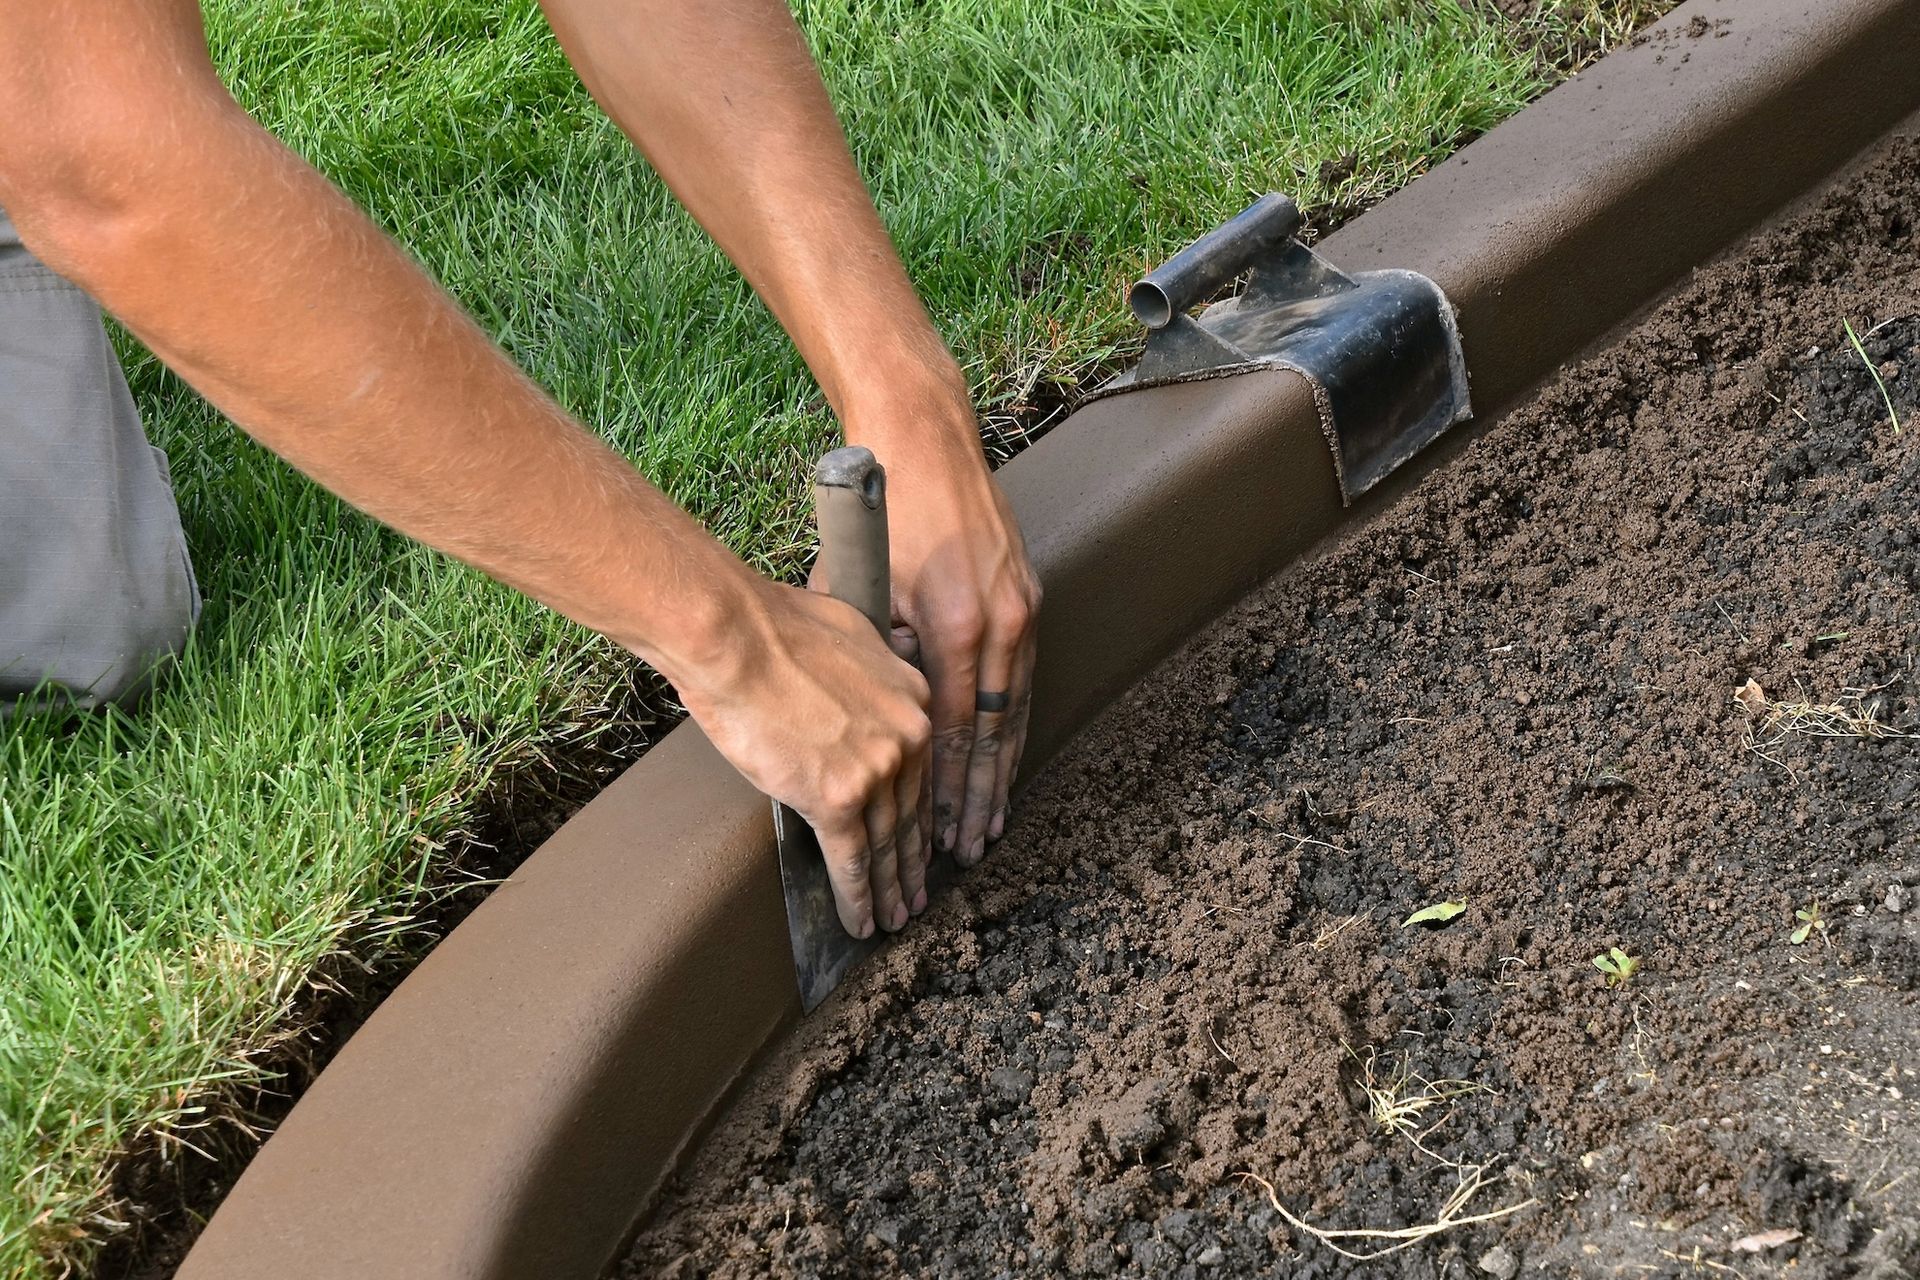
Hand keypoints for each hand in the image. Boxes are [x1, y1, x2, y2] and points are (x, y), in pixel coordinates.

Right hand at [677, 578, 933, 937]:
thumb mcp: (849, 634)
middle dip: (912, 862)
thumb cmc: (772, 626)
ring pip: (887, 844)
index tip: (923, 840)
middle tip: (915, 895)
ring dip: (889, 889)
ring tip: (894, 918)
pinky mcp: (837, 797)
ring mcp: (876, 770)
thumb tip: (856, 683)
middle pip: (912, 813)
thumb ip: (866, 672)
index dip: (922, 813)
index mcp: (912, 698)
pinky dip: (856, 898)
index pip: (924, 770)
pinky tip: (862, 922)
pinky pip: (851, 860)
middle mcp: (907, 737)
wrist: (736, 637)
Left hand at [847, 391, 1041, 878]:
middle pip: (995, 735)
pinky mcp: (1028, 599)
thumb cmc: (885, 516)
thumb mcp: (864, 591)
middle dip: (980, 798)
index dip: (949, 790)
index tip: (938, 835)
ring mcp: (1020, 611)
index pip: (956, 733)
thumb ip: (879, 658)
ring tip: (990, 822)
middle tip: (969, 849)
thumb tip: (881, 720)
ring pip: (1016, 712)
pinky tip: (1005, 757)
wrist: (926, 442)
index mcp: (956, 626)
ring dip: (1002, 771)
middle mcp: (999, 624)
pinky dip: (1013, 725)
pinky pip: (1021, 680)